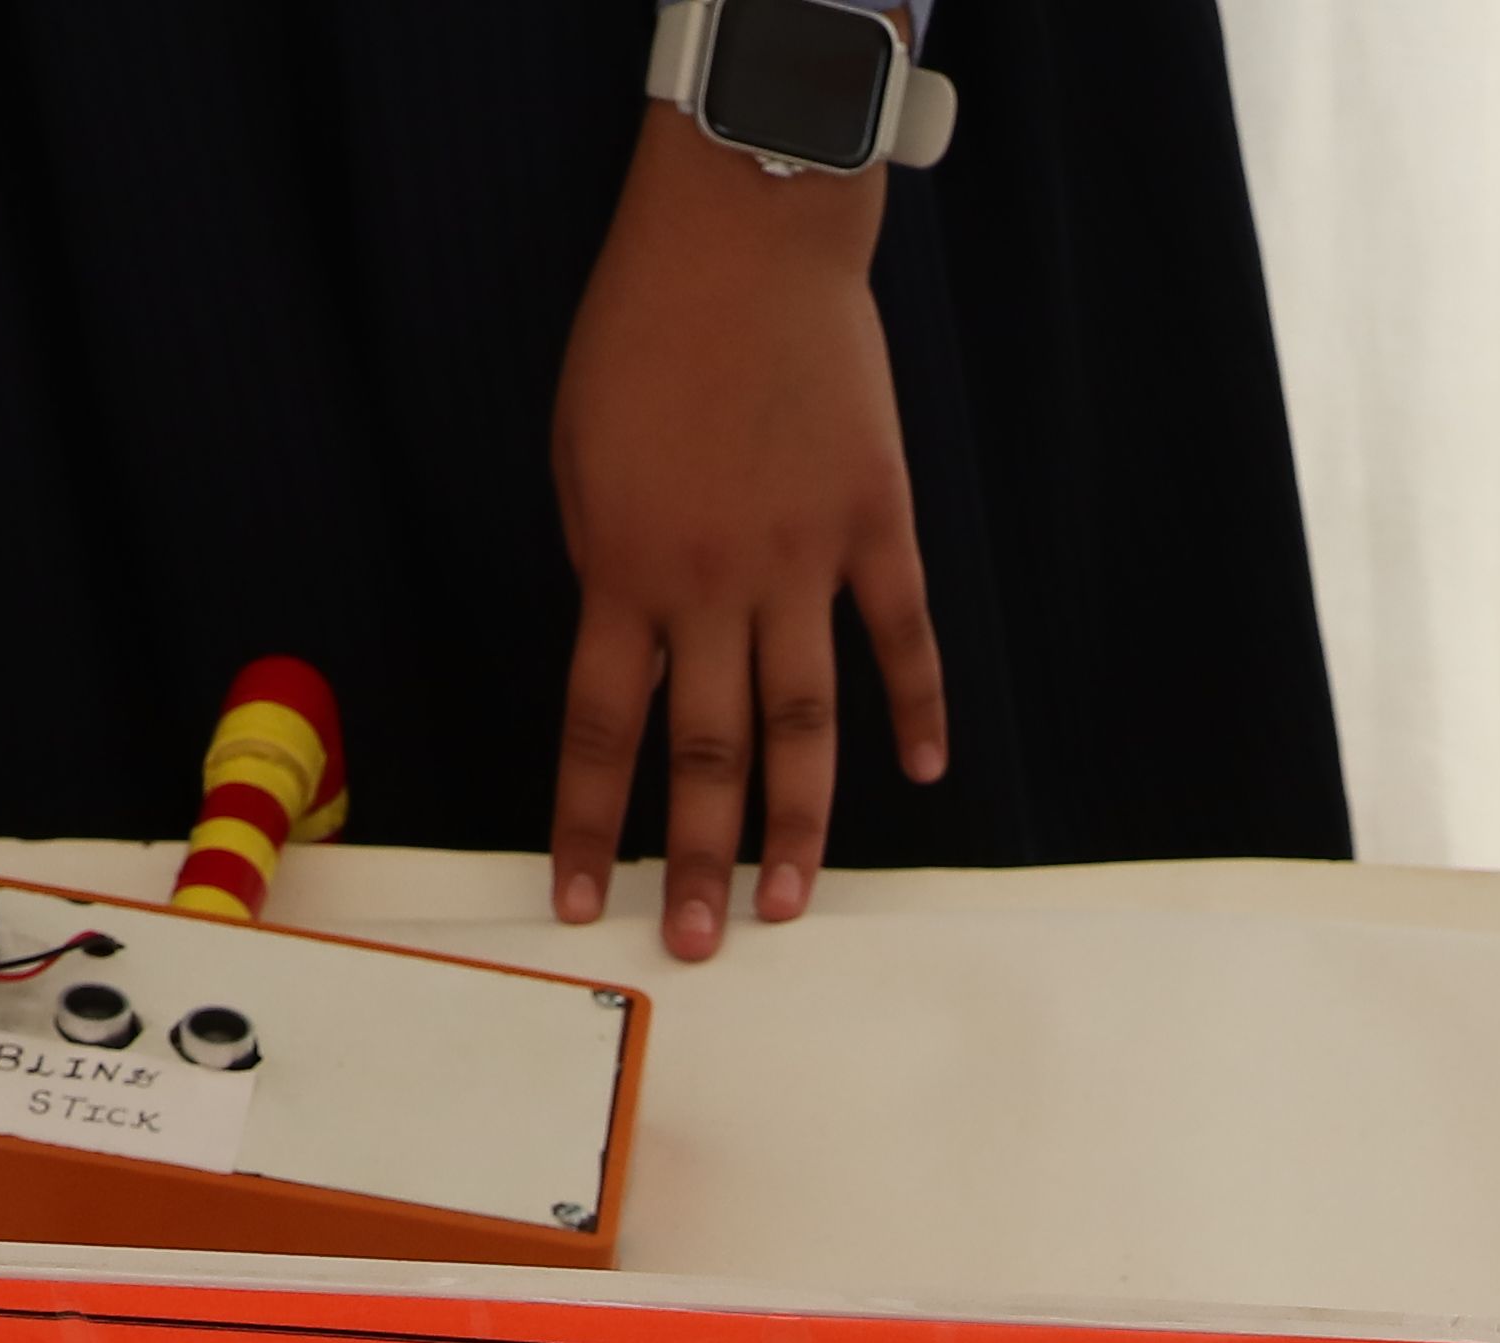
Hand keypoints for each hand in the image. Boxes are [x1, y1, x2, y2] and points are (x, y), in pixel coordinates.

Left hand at [548, 122, 948, 956]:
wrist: (743, 240)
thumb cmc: (642, 336)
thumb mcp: (580, 457)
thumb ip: (608, 566)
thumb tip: (634, 650)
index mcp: (623, 569)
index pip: (599, 731)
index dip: (586, 826)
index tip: (578, 901)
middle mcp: (714, 585)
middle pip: (708, 753)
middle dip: (698, 860)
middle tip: (698, 944)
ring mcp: (803, 560)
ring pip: (805, 721)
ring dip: (798, 823)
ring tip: (791, 902)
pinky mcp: (874, 523)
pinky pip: (900, 637)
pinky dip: (917, 708)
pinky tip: (921, 773)